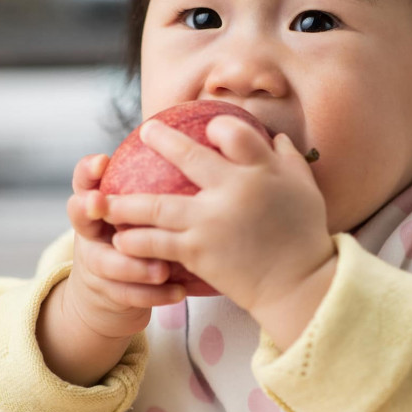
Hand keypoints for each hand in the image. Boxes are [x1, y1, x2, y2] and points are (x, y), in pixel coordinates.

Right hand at [64, 153, 182, 339]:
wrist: (115, 292)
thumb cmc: (142, 232)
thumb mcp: (141, 206)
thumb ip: (158, 181)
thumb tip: (202, 139)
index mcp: (99, 205)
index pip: (85, 182)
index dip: (87, 171)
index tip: (101, 160)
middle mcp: (91, 230)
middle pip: (80, 217)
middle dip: (90, 209)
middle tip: (103, 204)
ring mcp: (95, 263)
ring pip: (107, 263)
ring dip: (134, 265)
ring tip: (162, 268)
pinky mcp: (108, 293)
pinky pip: (129, 296)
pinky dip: (154, 294)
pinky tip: (180, 291)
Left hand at [105, 116, 336, 334]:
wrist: (298, 283)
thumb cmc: (304, 234)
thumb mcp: (305, 188)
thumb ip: (289, 159)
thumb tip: (276, 137)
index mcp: (263, 170)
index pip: (234, 133)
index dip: (218, 127)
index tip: (208, 128)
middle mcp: (235, 189)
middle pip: (188, 158)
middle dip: (161, 140)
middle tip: (145, 131)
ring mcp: (213, 220)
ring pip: (157, 205)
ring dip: (126, 201)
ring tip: (106, 197)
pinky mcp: (199, 250)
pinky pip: (157, 242)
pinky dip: (135, 238)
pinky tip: (121, 237)